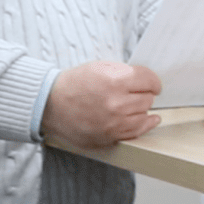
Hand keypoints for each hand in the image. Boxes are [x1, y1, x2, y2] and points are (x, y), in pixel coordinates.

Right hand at [41, 61, 161, 149]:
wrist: (50, 104)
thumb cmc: (75, 84)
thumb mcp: (101, 67)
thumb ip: (126, 73)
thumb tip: (147, 81)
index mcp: (115, 80)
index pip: (149, 80)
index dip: (152, 81)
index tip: (152, 83)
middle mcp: (117, 103)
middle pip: (148, 98)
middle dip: (145, 93)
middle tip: (137, 92)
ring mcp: (114, 122)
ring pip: (144, 114)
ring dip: (142, 108)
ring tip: (135, 104)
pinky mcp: (109, 136)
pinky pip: (137, 131)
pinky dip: (145, 124)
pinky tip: (150, 119)